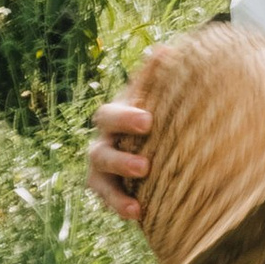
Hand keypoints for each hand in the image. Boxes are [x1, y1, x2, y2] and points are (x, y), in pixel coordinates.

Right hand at [87, 51, 162, 220]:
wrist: (159, 137)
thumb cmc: (158, 110)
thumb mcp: (158, 95)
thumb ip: (159, 76)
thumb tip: (165, 49)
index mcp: (115, 116)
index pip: (109, 116)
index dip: (125, 118)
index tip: (148, 122)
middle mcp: (103, 142)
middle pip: (100, 152)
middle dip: (120, 160)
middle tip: (145, 166)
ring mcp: (102, 168)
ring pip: (99, 179)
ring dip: (117, 190)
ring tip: (138, 204)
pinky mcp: (108, 189)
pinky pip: (108, 199)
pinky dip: (120, 205)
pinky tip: (137, 214)